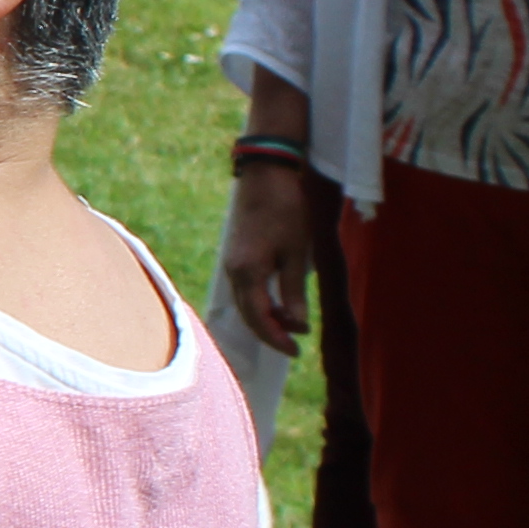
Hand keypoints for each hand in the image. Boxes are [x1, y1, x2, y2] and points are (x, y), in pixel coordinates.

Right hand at [218, 166, 315, 356]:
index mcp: (247, 273)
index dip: (277, 339)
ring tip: (289, 327)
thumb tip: (297, 325)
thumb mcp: (297, 253)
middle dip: (270, 333)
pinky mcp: (236, 256)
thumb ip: (294, 292)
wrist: (266, 175)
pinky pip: (245, 290)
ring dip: (265, 319)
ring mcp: (231, 264)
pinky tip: (277, 304)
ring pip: (245, 304)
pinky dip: (260, 303)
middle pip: (248, 315)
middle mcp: (233, 272)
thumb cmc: (286, 210)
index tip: (297, 352)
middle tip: (294, 346)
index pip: (259, 318)